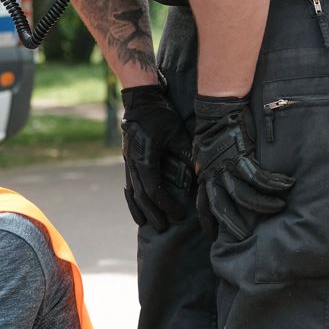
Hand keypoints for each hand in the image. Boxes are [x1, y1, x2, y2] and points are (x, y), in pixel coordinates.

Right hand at [120, 85, 192, 230]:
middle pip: (140, 195)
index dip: (165, 204)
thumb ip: (187, 153)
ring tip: (144, 223)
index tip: (178, 215)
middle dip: (152, 212)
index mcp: (143, 158)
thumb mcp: (176, 133)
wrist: (140, 101)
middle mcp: (132, 163)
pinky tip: (136, 205)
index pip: (153, 189)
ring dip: (138, 208)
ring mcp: (127, 161)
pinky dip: (131, 197)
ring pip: (130, 191)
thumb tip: (200, 173)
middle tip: (162, 227)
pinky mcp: (128, 159)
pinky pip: (128, 183)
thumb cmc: (160, 115)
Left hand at [193, 95, 294, 241]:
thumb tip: (216, 182)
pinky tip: (288, 184)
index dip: (209, 222)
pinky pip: (259, 176)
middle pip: (221, 208)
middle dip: (234, 226)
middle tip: (248, 239)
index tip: (216, 237)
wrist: (218, 107)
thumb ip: (211, 170)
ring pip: (243, 196)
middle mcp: (212, 174)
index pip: (203, 205)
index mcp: (204, 175)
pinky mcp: (242, 155)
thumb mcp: (207, 154)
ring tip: (279, 207)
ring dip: (262, 205)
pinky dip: (274, 183)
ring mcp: (227, 166)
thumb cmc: (215, 130)